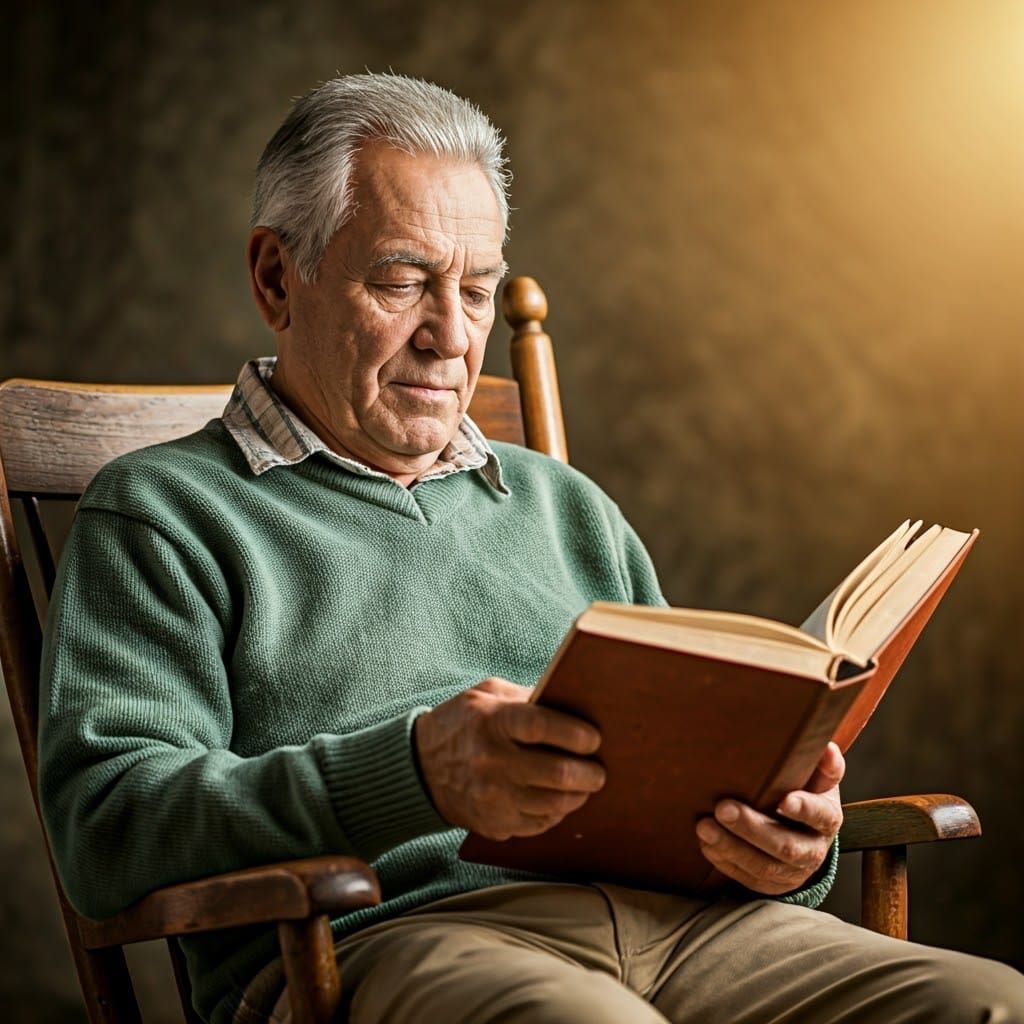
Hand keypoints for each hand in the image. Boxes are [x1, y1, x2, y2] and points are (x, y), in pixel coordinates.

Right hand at [414, 677, 604, 839]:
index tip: (594, 738)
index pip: (541, 726)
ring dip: (578, 796)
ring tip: (584, 785)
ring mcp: (493, 798)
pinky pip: (540, 824)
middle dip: (590, 773)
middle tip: (599, 770)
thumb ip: (526, 698)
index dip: (574, 733)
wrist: (419, 767)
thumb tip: (572, 704)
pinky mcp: (494, 824)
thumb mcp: (487, 695)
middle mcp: (491, 762)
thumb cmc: (462, 723)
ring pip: (554, 804)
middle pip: (557, 773)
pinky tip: (559, 799)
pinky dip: (556, 812)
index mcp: (491, 722)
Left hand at [695, 741, 844, 894]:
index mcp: (827, 819)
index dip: (805, 809)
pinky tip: (706, 844)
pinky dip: (725, 861)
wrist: (803, 833)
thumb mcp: (817, 779)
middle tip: (723, 808)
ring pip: (762, 866)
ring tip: (704, 826)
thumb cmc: (805, 793)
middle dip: (752, 828)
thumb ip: (822, 766)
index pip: (820, 816)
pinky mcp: (770, 884)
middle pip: (786, 846)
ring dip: (731, 846)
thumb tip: (827, 748)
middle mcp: (813, 850)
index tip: (785, 800)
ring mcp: (791, 872)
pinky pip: (747, 877)